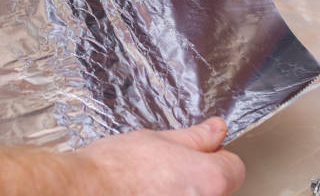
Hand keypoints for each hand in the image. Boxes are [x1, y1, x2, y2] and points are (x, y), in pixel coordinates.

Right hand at [78, 117, 245, 194]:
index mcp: (210, 179)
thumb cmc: (117, 167)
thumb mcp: (159, 139)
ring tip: (151, 185)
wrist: (85, 190)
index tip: (197, 153)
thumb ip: (196, 137)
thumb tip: (217, 129)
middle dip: (196, 177)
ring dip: (180, 192)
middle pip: (215, 187)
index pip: (234, 166)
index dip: (215, 155)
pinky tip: (143, 193)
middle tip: (166, 169)